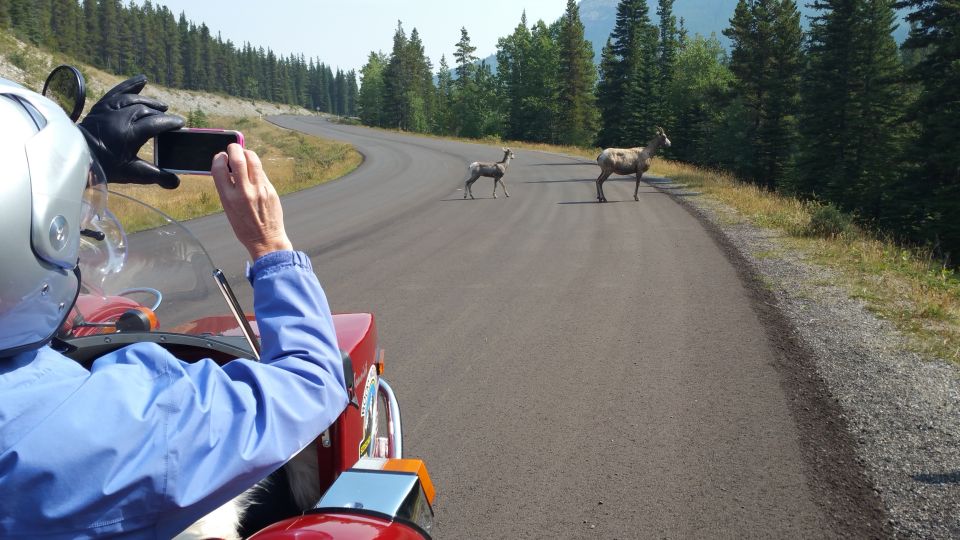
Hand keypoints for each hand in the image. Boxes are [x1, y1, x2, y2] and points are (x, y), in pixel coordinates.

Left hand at [78, 75, 184, 188]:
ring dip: (150, 102)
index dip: (170, 123)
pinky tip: (143, 79)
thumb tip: (176, 182)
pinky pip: (118, 91)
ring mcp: (109, 110)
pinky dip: (131, 85)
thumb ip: (155, 176)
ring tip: (161, 106)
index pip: (156, 123)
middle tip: (170, 121)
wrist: (78, 157)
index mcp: (129, 134)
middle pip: (146, 111)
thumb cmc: (106, 167)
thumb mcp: (132, 174)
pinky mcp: (102, 105)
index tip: (180, 124)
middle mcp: (120, 118)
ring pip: (134, 100)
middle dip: (161, 115)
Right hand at [212, 144, 292, 259]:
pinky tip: (253, 169)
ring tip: (244, 154)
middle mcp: (244, 192)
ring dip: (247, 153)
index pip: (219, 168)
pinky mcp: (271, 190)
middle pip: (238, 159)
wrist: (266, 240)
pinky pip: (262, 172)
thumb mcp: (228, 209)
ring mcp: (260, 190)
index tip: (221, 156)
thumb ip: (227, 189)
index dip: (219, 158)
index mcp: (229, 198)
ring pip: (254, 161)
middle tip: (232, 148)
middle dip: (234, 148)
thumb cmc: (244, 227)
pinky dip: (256, 167)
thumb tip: (227, 168)